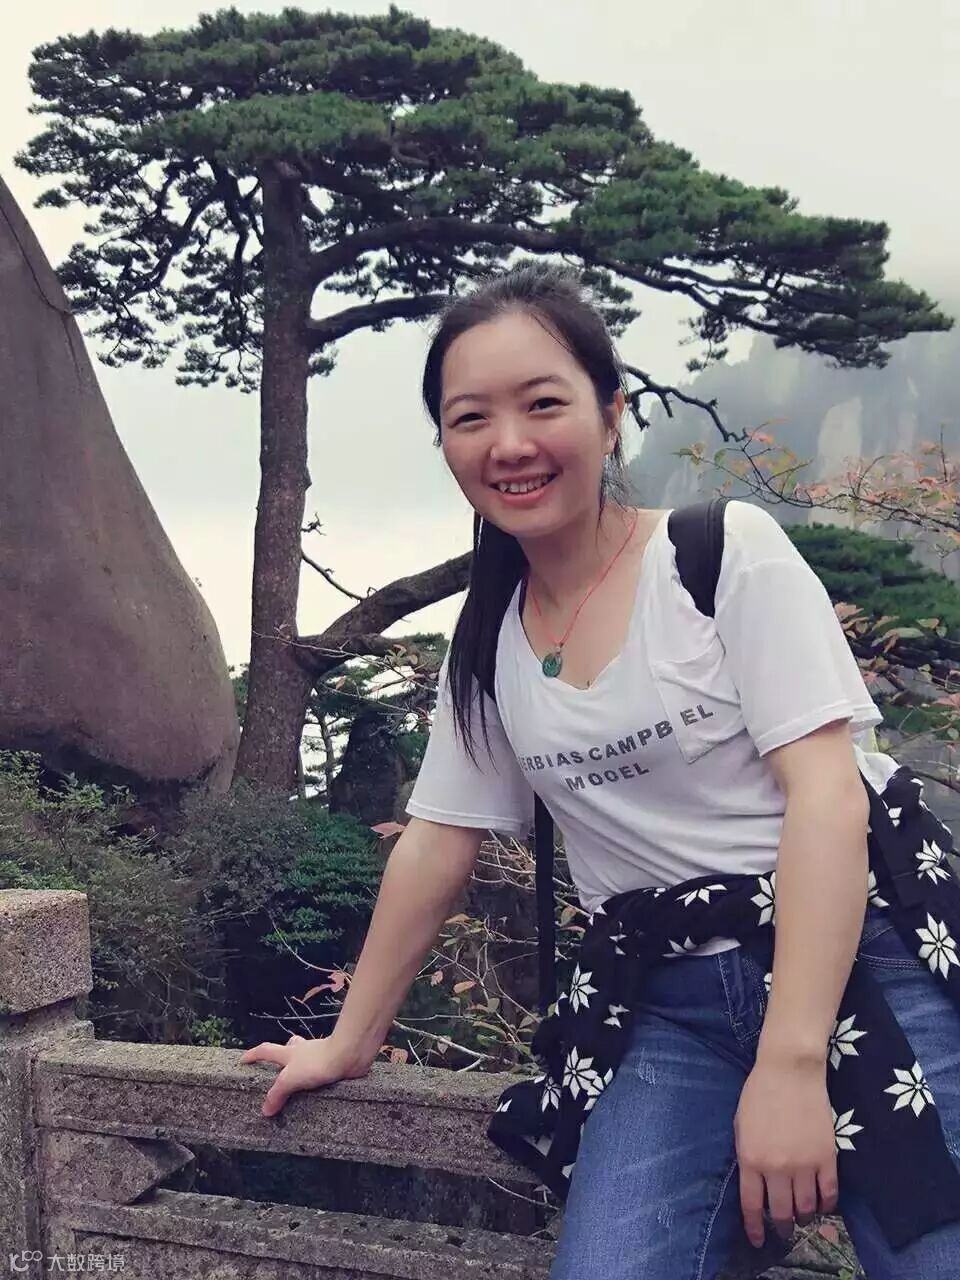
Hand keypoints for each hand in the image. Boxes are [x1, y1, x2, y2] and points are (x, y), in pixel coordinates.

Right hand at [241, 1033, 372, 1116]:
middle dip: (280, 1055)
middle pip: (287, 1048)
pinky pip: (321, 1070)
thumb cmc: (318, 1062)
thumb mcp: (290, 1079)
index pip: (265, 1050)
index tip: (243, 1060)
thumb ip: (277, 1094)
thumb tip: (265, 1110)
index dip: (253, 1055)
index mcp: (289, 1053)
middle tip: (276, 1068)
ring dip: (300, 1067)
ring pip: (305, 1058)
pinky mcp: (332, 1064)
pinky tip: (318, 1089)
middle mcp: (302, 1051)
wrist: (348, 1055)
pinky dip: (317, 1077)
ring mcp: (318, 1056)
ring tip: (298, 1084)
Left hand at [734, 1058, 837, 1247]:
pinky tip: (822, 1205)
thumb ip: (746, 1155)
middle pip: (781, 1212)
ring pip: (806, 1207)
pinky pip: (829, 1193)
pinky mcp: (826, 1157)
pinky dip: (826, 1204)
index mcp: (750, 1159)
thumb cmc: (759, 1092)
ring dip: (803, 1216)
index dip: (755, 1227)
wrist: (790, 1070)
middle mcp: (776, 1167)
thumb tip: (755, 1182)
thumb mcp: (741, 1125)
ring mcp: (803, 1164)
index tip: (758, 1239)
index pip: (752, 1205)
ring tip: (802, 1216)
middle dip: (781, 1226)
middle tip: (783, 1230)